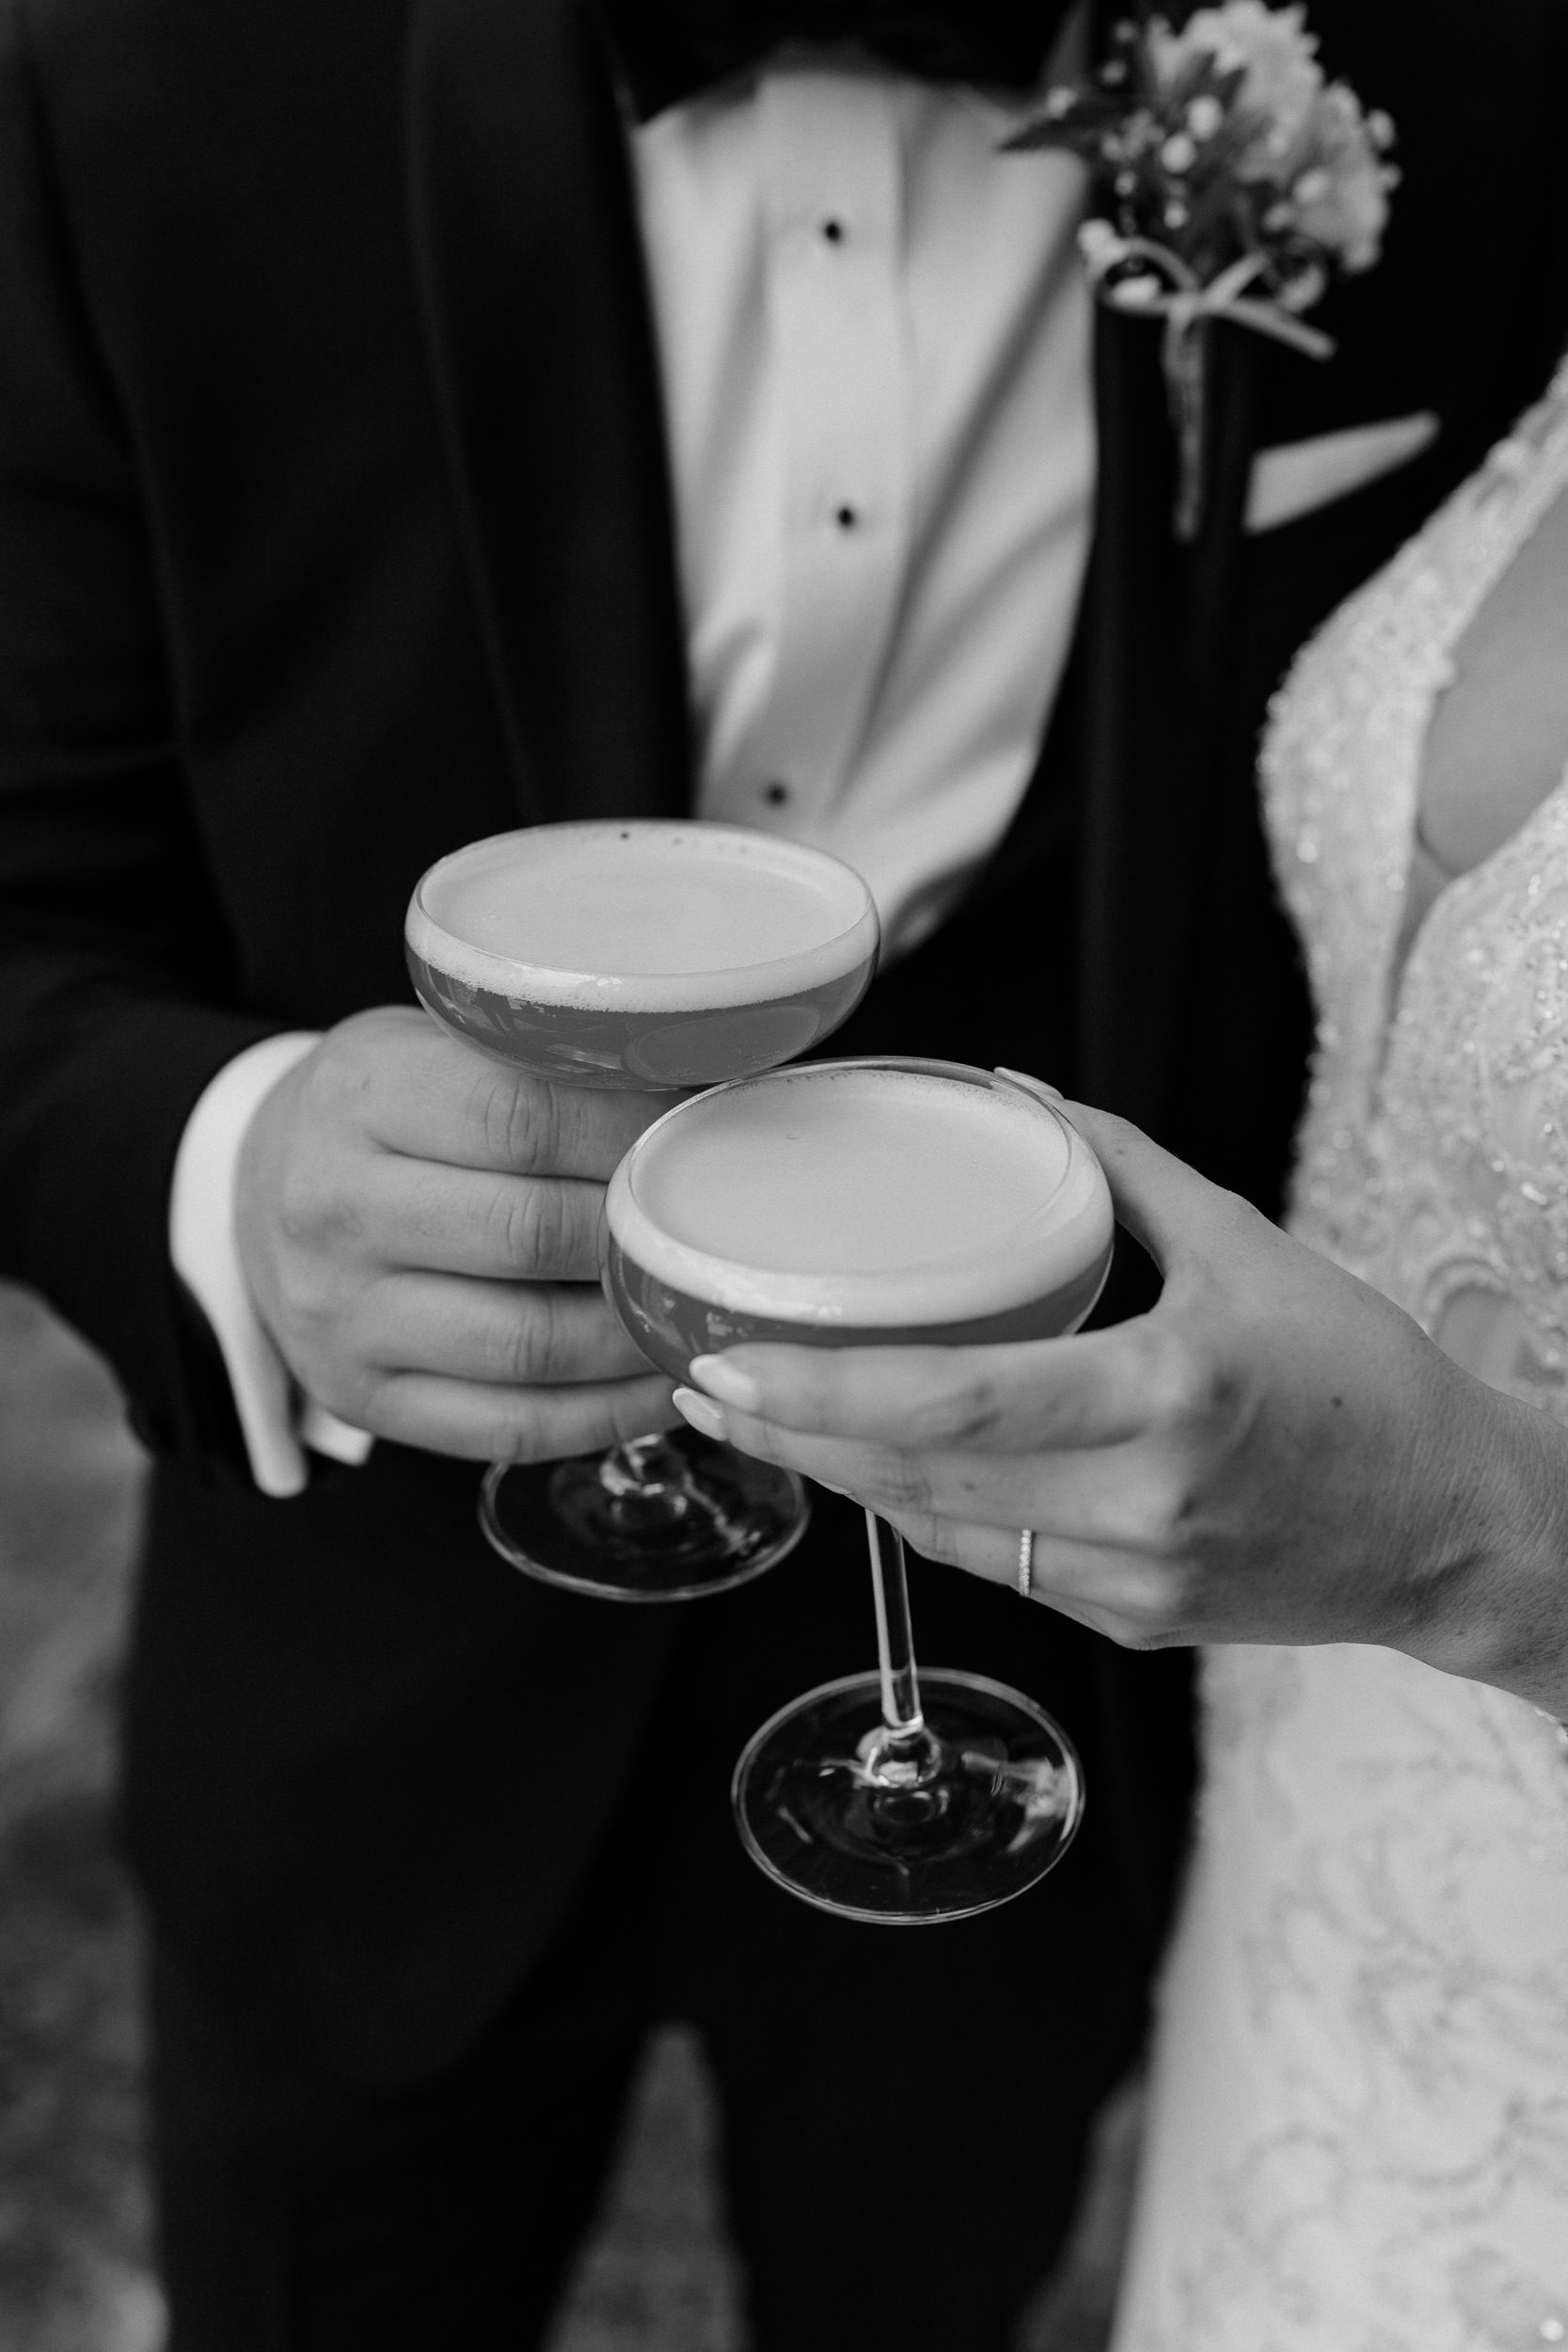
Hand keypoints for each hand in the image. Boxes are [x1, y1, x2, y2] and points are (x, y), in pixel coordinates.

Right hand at [235, 1007, 677, 1461]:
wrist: (258, 1182)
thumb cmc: (387, 1107)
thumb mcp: (436, 1043)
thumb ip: (546, 1063)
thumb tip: (716, 1082)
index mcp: (361, 1096)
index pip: (521, 1117)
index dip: (629, 1133)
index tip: (701, 1135)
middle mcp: (335, 1208)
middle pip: (531, 1235)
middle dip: (641, 1234)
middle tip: (717, 1226)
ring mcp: (341, 1316)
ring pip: (530, 1345)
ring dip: (639, 1333)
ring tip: (707, 1308)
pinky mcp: (362, 1398)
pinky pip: (511, 1427)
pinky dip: (608, 1415)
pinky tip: (665, 1382)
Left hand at [674, 1104, 1567, 1714]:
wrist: (1455, 1525)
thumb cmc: (1362, 1378)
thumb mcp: (1248, 1245)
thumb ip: (1121, 1168)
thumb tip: (1014, 1095)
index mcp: (1167, 1396)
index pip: (951, 1405)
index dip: (822, 1393)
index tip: (727, 1368)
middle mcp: (1140, 1504)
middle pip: (913, 1483)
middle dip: (792, 1440)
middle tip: (705, 1391)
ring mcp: (1131, 1581)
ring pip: (940, 1535)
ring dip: (845, 1478)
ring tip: (770, 1420)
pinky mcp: (1131, 1624)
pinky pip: (995, 1565)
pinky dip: (927, 1512)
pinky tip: (884, 1466)